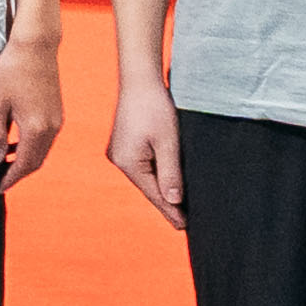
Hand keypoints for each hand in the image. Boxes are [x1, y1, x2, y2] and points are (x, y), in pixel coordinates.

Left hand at [0, 26, 62, 187]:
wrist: (36, 47)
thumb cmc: (11, 71)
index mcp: (36, 128)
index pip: (25, 164)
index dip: (11, 178)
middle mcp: (52, 127)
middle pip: (37, 162)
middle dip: (18, 173)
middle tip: (0, 178)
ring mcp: (57, 120)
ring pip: (42, 151)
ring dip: (26, 160)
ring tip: (4, 163)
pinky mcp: (57, 112)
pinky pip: (45, 139)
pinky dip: (32, 147)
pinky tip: (15, 144)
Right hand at [108, 74, 183, 221]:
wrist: (139, 79)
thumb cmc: (154, 106)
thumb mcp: (168, 142)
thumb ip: (171, 173)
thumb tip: (175, 201)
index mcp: (128, 162)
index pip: (154, 194)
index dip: (171, 211)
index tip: (184, 227)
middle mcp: (119, 160)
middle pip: (148, 187)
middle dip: (167, 202)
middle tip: (185, 222)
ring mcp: (120, 152)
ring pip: (146, 177)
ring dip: (162, 188)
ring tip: (180, 205)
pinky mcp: (124, 144)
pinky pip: (143, 166)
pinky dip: (156, 174)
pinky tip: (167, 180)